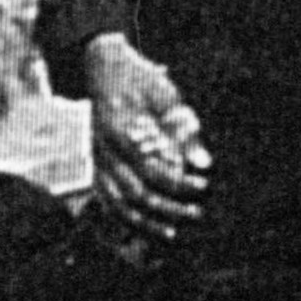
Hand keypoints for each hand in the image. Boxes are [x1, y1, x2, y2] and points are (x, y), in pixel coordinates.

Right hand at [84, 33, 210, 238]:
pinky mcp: (96, 166)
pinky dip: (128, 220)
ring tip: (175, 233)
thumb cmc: (140, 79)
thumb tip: (205, 165)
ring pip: (119, 205)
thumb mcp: (167, 97)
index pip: (154, 170)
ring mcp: (97, 160)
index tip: (205, 187)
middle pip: (137, 194)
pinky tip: (147, 228)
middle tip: (198, 214)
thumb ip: (185, 132)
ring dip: (149, 223)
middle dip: (170, 209)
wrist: (104, 66)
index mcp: (122, 132)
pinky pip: (108, 202)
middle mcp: (105, 151)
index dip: (181, 184)